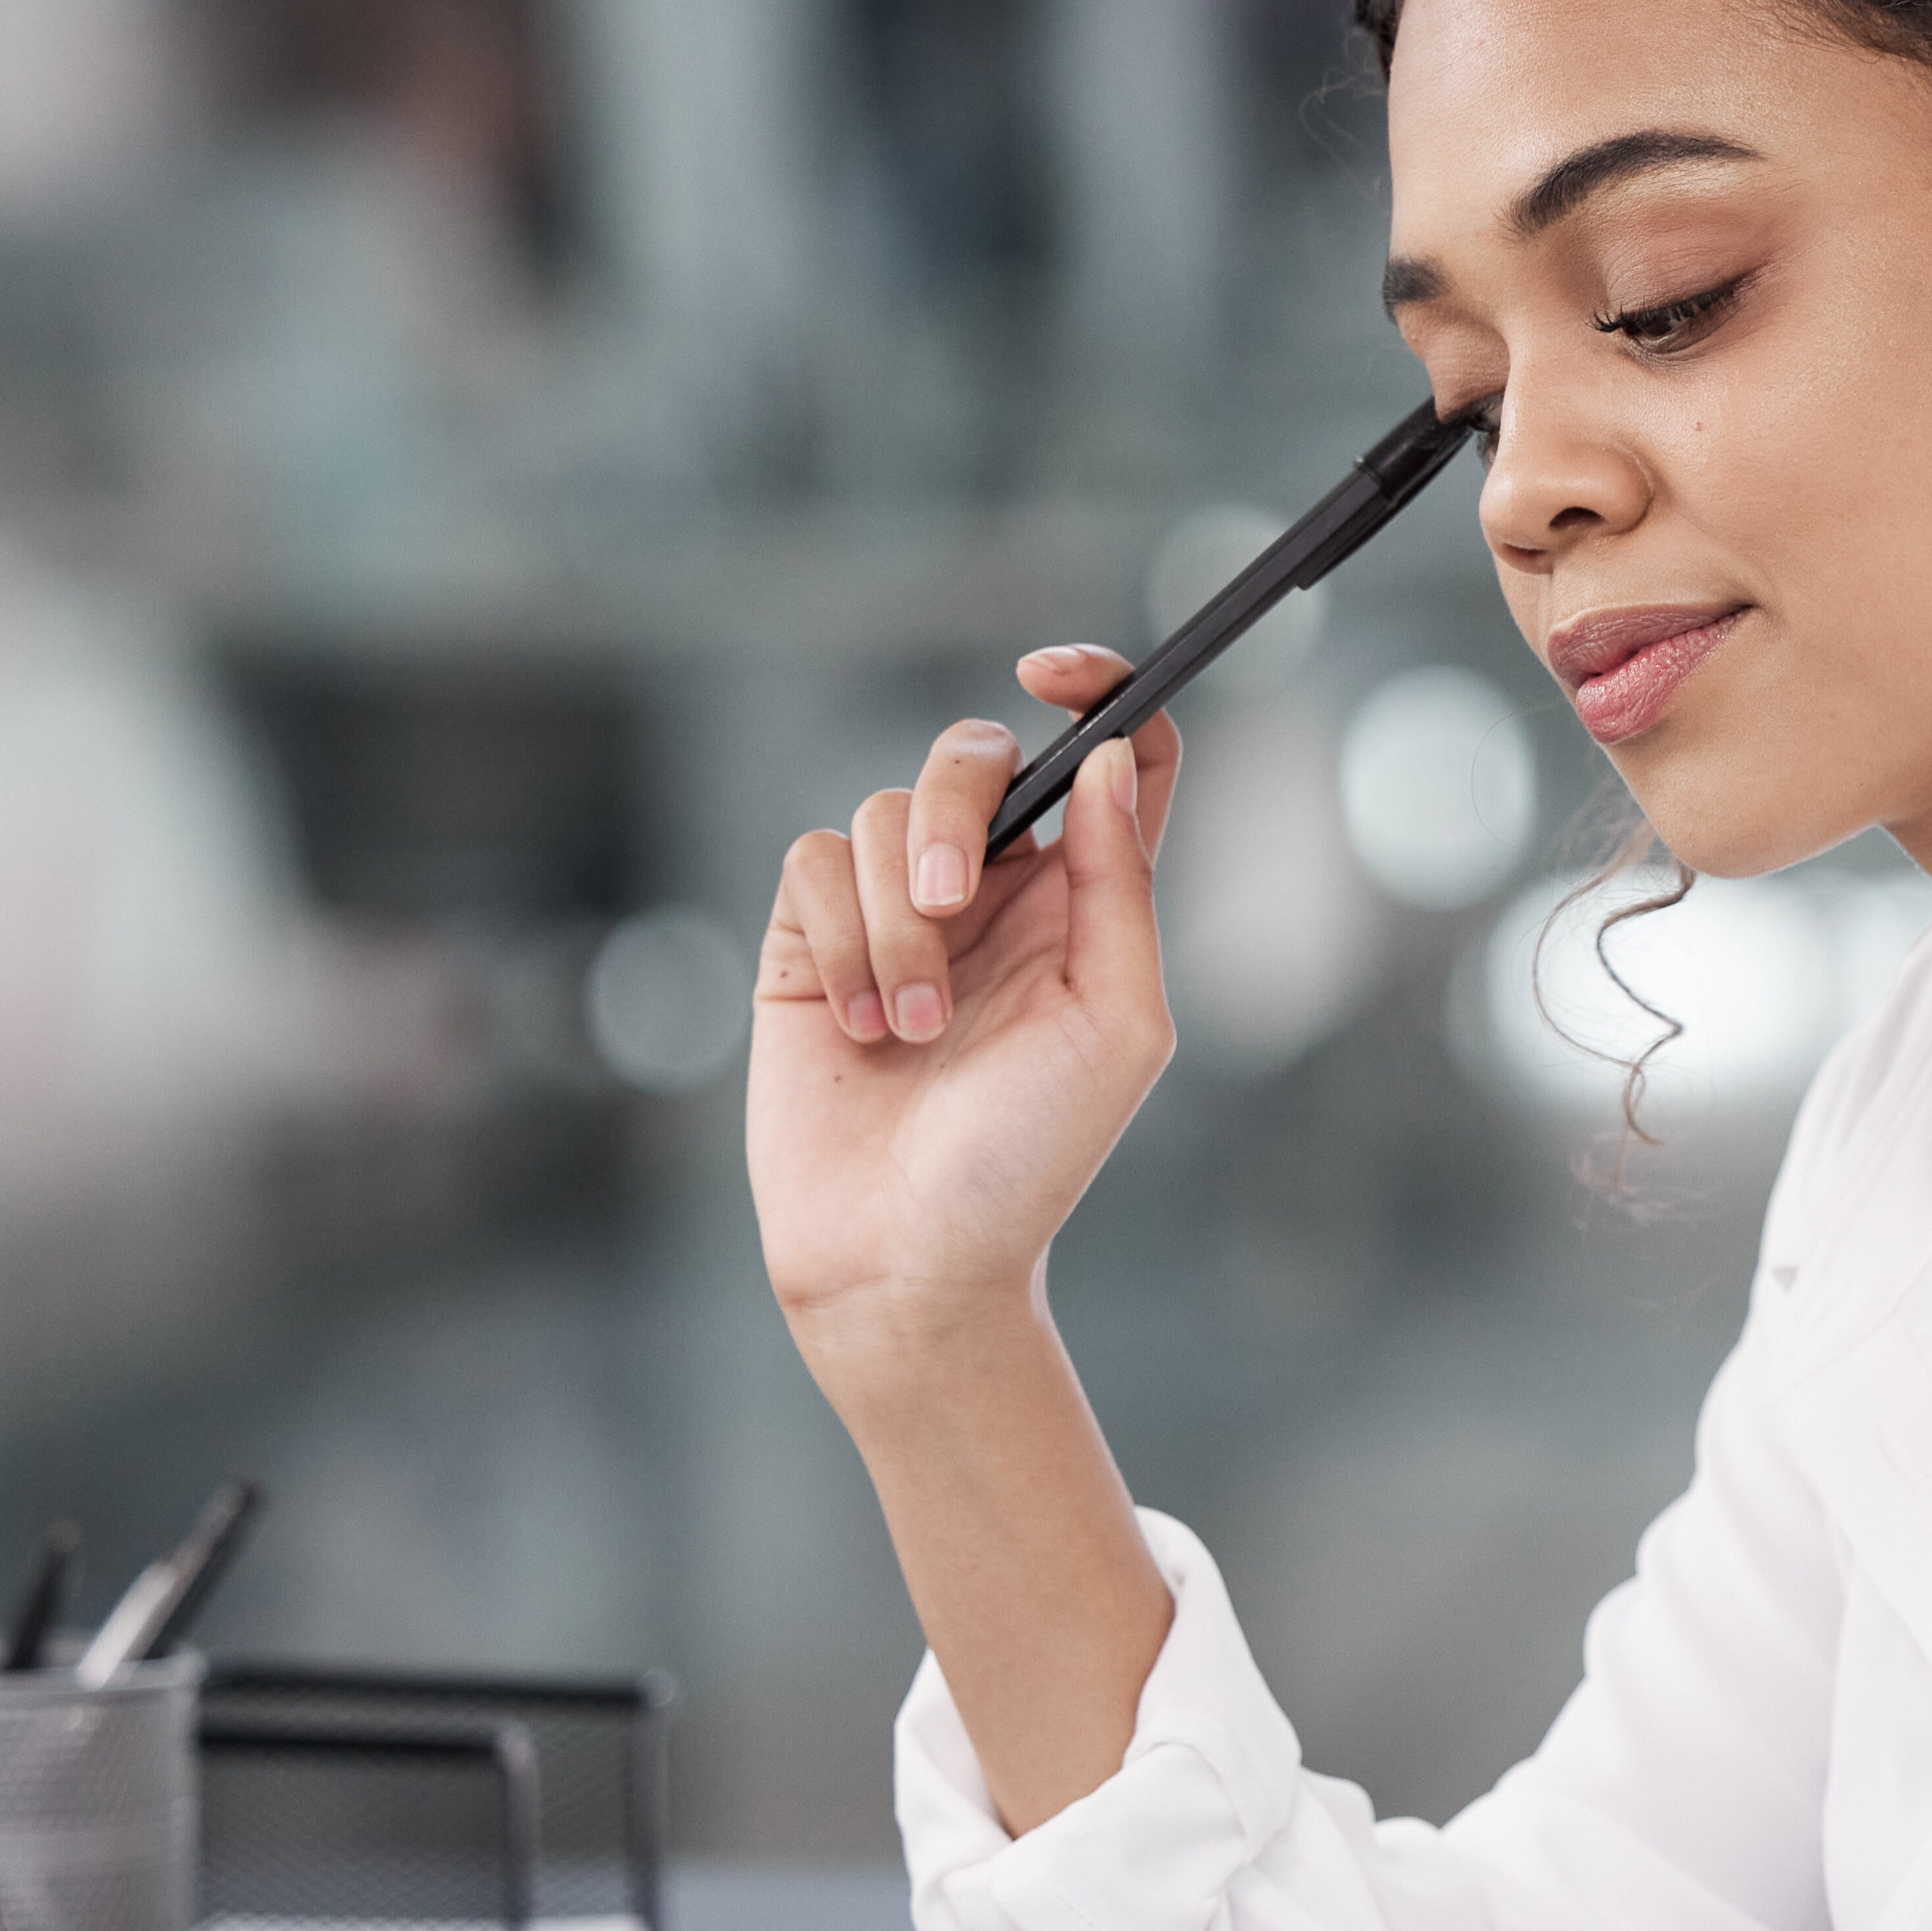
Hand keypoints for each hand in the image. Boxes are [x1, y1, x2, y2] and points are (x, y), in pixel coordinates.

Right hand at [750, 650, 1180, 1353]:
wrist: (909, 1257)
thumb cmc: (1029, 1160)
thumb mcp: (1116, 1025)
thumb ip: (1120, 886)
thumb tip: (1107, 760)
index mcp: (1085, 900)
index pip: (1111, 753)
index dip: (1095, 687)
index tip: (1050, 673)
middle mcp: (994, 892)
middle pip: (975, 754)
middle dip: (954, 809)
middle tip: (949, 904)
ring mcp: (897, 911)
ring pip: (884, 812)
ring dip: (895, 923)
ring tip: (910, 1029)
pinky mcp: (811, 940)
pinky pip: (814, 863)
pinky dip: (838, 941)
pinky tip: (857, 1025)